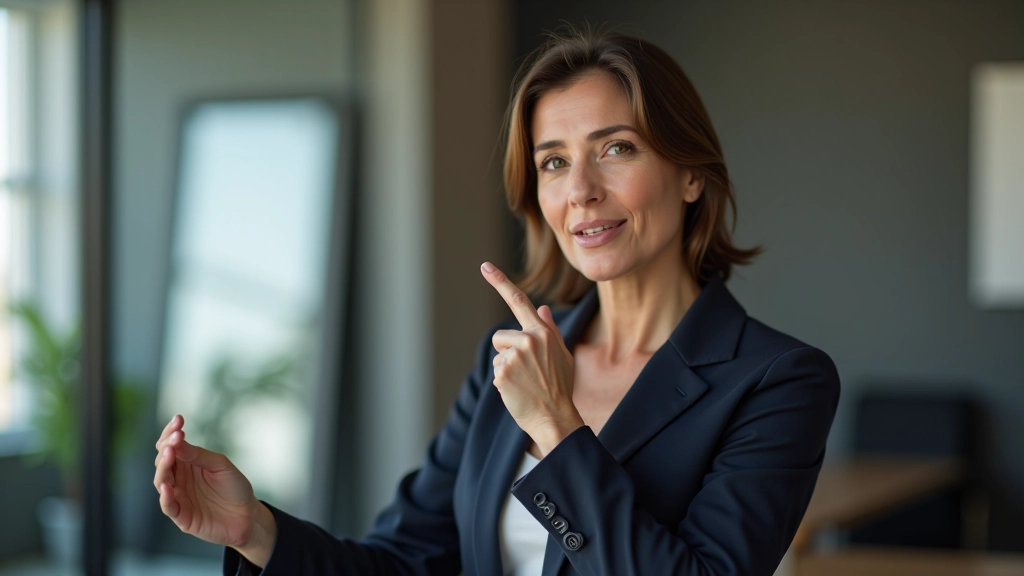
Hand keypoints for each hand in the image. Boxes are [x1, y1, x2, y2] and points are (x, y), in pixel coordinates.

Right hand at [153, 415, 275, 566]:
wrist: (248, 515)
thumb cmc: (234, 488)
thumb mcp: (220, 465)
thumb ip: (198, 455)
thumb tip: (177, 441)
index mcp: (187, 464)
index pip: (170, 446)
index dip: (171, 433)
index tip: (178, 420)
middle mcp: (179, 479)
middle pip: (162, 461)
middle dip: (167, 447)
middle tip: (176, 437)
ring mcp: (179, 497)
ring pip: (161, 481)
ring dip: (164, 467)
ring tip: (170, 453)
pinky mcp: (182, 516)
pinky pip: (168, 506)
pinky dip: (165, 497)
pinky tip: (168, 486)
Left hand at [481, 262, 584, 455]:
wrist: (556, 417)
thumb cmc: (560, 387)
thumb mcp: (562, 355)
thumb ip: (550, 330)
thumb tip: (541, 308)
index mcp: (543, 332)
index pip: (519, 300)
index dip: (500, 281)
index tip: (485, 266)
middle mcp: (529, 339)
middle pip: (501, 337)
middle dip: (507, 352)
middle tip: (526, 373)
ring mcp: (515, 355)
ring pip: (497, 355)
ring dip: (505, 368)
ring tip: (524, 382)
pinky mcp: (503, 371)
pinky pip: (496, 371)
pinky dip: (503, 383)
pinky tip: (518, 391)